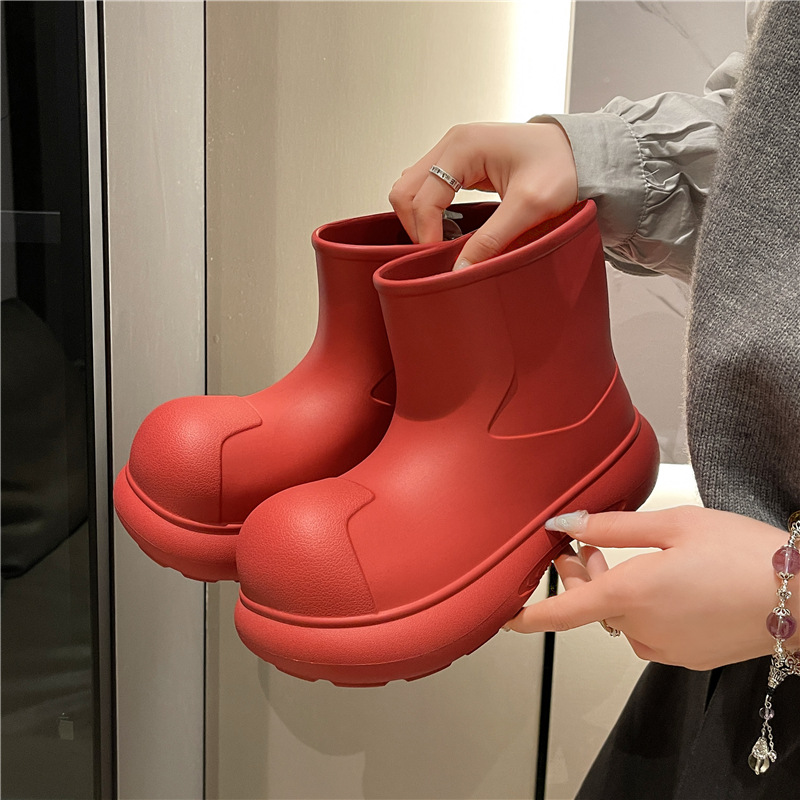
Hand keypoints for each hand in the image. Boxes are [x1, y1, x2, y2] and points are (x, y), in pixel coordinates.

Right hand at [388, 122, 577, 269]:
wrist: (582, 153)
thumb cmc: (562, 167)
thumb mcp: (529, 207)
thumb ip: (492, 239)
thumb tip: (460, 269)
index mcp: (463, 146)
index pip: (422, 198)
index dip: (426, 234)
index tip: (442, 260)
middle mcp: (452, 144)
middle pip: (405, 191)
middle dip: (415, 226)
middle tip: (438, 253)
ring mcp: (453, 152)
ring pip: (411, 189)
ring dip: (419, 219)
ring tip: (443, 243)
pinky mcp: (460, 164)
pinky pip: (427, 189)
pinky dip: (429, 212)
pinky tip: (448, 230)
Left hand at [505, 506, 797, 670]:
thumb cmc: (740, 552)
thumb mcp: (672, 525)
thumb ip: (612, 526)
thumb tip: (566, 523)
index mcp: (631, 596)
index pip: (563, 613)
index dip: (529, 616)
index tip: (503, 616)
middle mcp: (642, 630)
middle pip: (591, 606)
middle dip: (581, 574)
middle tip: (583, 541)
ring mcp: (665, 649)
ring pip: (619, 618)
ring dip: (612, 589)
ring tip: (626, 555)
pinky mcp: (687, 657)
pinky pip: (647, 631)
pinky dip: (640, 607)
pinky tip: (662, 581)